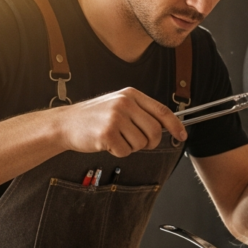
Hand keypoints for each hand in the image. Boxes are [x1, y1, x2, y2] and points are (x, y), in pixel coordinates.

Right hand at [56, 88, 186, 155]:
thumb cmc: (94, 117)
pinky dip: (118, 152)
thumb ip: (140, 112)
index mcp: (130, 95)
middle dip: (150, 143)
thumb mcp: (118, 105)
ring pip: (141, 143)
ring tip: (116, 138)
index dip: (175, 125)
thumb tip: (166, 126)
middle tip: (138, 143)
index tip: (182, 135)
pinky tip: (106, 143)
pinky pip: (125, 152)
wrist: (65, 124)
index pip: (162, 111)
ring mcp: (115, 118)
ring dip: (131, 147)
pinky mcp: (107, 133)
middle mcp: (124, 103)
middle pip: (155, 131)